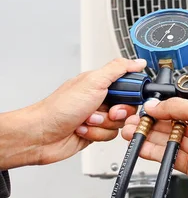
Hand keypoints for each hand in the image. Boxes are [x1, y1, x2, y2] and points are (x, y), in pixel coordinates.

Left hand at [0, 58, 145, 169]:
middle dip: (117, 112)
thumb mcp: (93, 82)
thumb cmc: (59, 107)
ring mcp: (98, 116)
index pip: (130, 85)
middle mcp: (100, 98)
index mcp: (101, 83)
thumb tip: (138, 62)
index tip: (123, 97)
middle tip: (106, 111)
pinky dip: (97, 134)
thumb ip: (118, 69)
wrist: (40, 135)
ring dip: (103, 124)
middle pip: (128, 106)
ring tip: (86, 120)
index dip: (132, 94)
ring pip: (119, 123)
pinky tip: (82, 129)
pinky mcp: (95, 132)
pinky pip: (110, 135)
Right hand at [121, 98, 187, 178]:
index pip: (186, 108)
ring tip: (132, 131)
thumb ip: (179, 106)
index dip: (167, 107)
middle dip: (154, 121)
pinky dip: (154, 151)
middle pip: (176, 124)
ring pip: (171, 141)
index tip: (150, 107)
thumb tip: (158, 104)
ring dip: (150, 135)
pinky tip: (142, 145)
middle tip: (136, 119)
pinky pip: (170, 157)